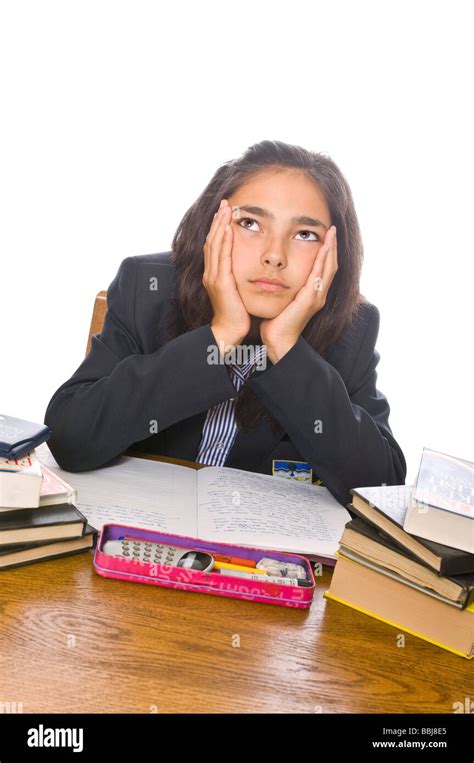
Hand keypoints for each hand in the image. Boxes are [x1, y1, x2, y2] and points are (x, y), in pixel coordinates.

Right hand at [203, 199, 250, 349]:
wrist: (229, 330)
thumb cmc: (235, 313)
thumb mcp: (235, 290)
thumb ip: (236, 276)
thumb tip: (244, 265)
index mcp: (214, 274)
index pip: (214, 245)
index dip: (218, 227)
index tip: (224, 212)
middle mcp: (211, 273)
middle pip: (212, 240)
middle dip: (217, 220)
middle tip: (224, 203)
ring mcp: (214, 277)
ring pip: (214, 245)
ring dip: (220, 226)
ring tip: (225, 210)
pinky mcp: (220, 283)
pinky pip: (222, 258)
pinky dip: (224, 242)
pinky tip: (227, 230)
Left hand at [260, 225, 337, 362]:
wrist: (278, 340)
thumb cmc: (276, 322)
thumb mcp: (282, 299)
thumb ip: (284, 287)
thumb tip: (274, 274)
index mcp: (312, 293)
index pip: (323, 268)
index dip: (326, 251)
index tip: (325, 235)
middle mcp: (319, 294)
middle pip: (331, 265)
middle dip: (332, 246)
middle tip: (332, 229)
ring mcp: (317, 297)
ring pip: (329, 268)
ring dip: (331, 249)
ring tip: (331, 233)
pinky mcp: (311, 299)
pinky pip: (320, 275)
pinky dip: (323, 260)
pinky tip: (324, 247)